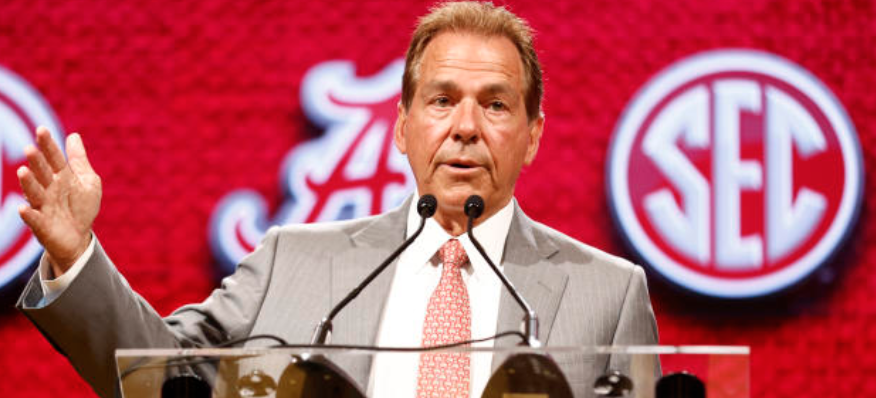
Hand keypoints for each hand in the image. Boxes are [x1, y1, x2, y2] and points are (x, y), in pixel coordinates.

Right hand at [17, 126, 101, 275]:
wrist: (78, 236)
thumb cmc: (81, 207)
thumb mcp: (87, 182)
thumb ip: (79, 161)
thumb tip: (74, 136)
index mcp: (61, 177)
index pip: (54, 158)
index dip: (48, 145)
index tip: (42, 129)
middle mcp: (49, 189)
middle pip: (42, 173)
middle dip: (36, 162)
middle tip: (30, 149)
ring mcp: (44, 206)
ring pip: (34, 193)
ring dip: (28, 183)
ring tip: (22, 171)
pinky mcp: (42, 225)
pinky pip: (34, 219)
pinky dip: (29, 214)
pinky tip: (23, 208)